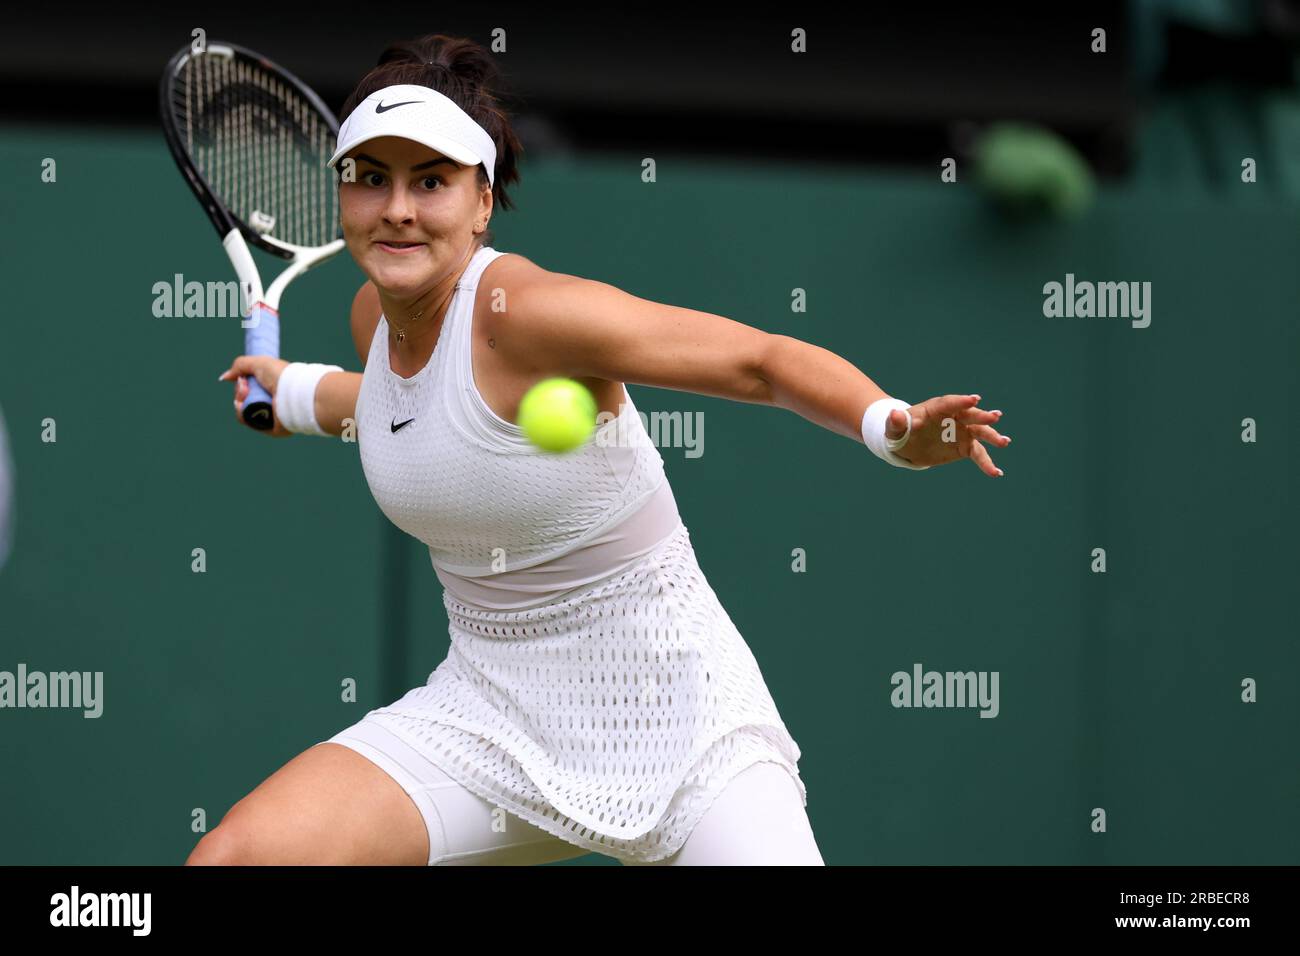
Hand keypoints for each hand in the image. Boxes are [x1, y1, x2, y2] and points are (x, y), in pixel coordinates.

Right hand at [217, 355, 291, 436]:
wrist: (293, 391)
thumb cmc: (281, 375)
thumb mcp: (259, 363)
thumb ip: (240, 366)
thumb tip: (225, 377)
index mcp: (272, 390)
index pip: (250, 390)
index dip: (242, 385)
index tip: (243, 379)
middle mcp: (272, 403)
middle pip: (245, 401)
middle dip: (239, 392)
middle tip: (245, 385)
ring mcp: (272, 416)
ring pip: (244, 412)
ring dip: (239, 401)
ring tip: (245, 392)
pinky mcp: (271, 428)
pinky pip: (249, 422)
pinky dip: (242, 413)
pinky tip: (242, 405)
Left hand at [885, 393, 1009, 476]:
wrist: (907, 445)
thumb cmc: (900, 431)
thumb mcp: (894, 428)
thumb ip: (896, 423)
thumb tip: (895, 415)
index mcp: (937, 408)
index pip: (950, 403)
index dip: (961, 401)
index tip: (975, 399)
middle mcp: (953, 417)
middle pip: (970, 415)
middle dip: (982, 417)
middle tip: (995, 417)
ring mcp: (961, 431)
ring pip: (979, 433)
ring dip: (992, 437)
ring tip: (1004, 442)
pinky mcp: (964, 446)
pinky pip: (978, 454)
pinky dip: (987, 463)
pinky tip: (996, 473)